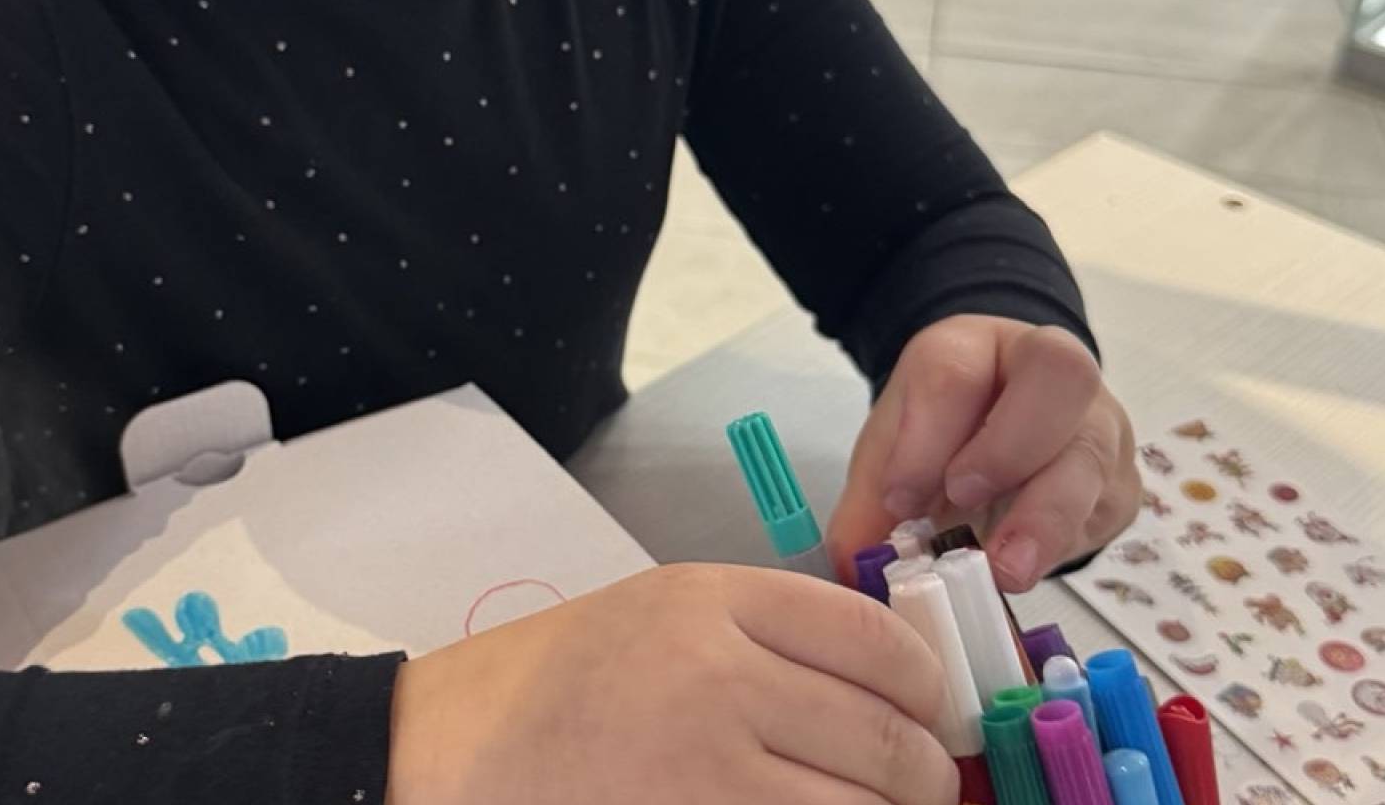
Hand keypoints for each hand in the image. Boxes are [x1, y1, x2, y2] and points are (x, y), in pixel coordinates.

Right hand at [386, 564, 956, 804]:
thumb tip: (886, 676)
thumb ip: (765, 630)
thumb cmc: (552, 682)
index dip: (926, 686)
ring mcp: (709, 770)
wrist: (452, 750)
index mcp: (712, 601)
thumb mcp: (659, 611)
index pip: (875, 640)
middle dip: (921, 773)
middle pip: (884, 735)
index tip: (931, 710)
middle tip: (920, 784)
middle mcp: (720, 677)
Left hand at [827, 315, 1140, 592]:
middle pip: (1059, 374)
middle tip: (964, 499)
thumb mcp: (895, 451)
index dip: (926, 436)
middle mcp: (1051, 370)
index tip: (899, 497)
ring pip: (1093, 450)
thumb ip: (869, 501)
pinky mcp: (1117, 484)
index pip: (955, 371)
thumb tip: (854, 565)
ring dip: (1045, 516)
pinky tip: (1024, 565)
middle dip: (1008, 445)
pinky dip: (1062, 545)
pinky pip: (1105, 510)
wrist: (1004, 436)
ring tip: (1004, 568)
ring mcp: (1097, 423)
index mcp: (976, 346)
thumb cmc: (944, 436)